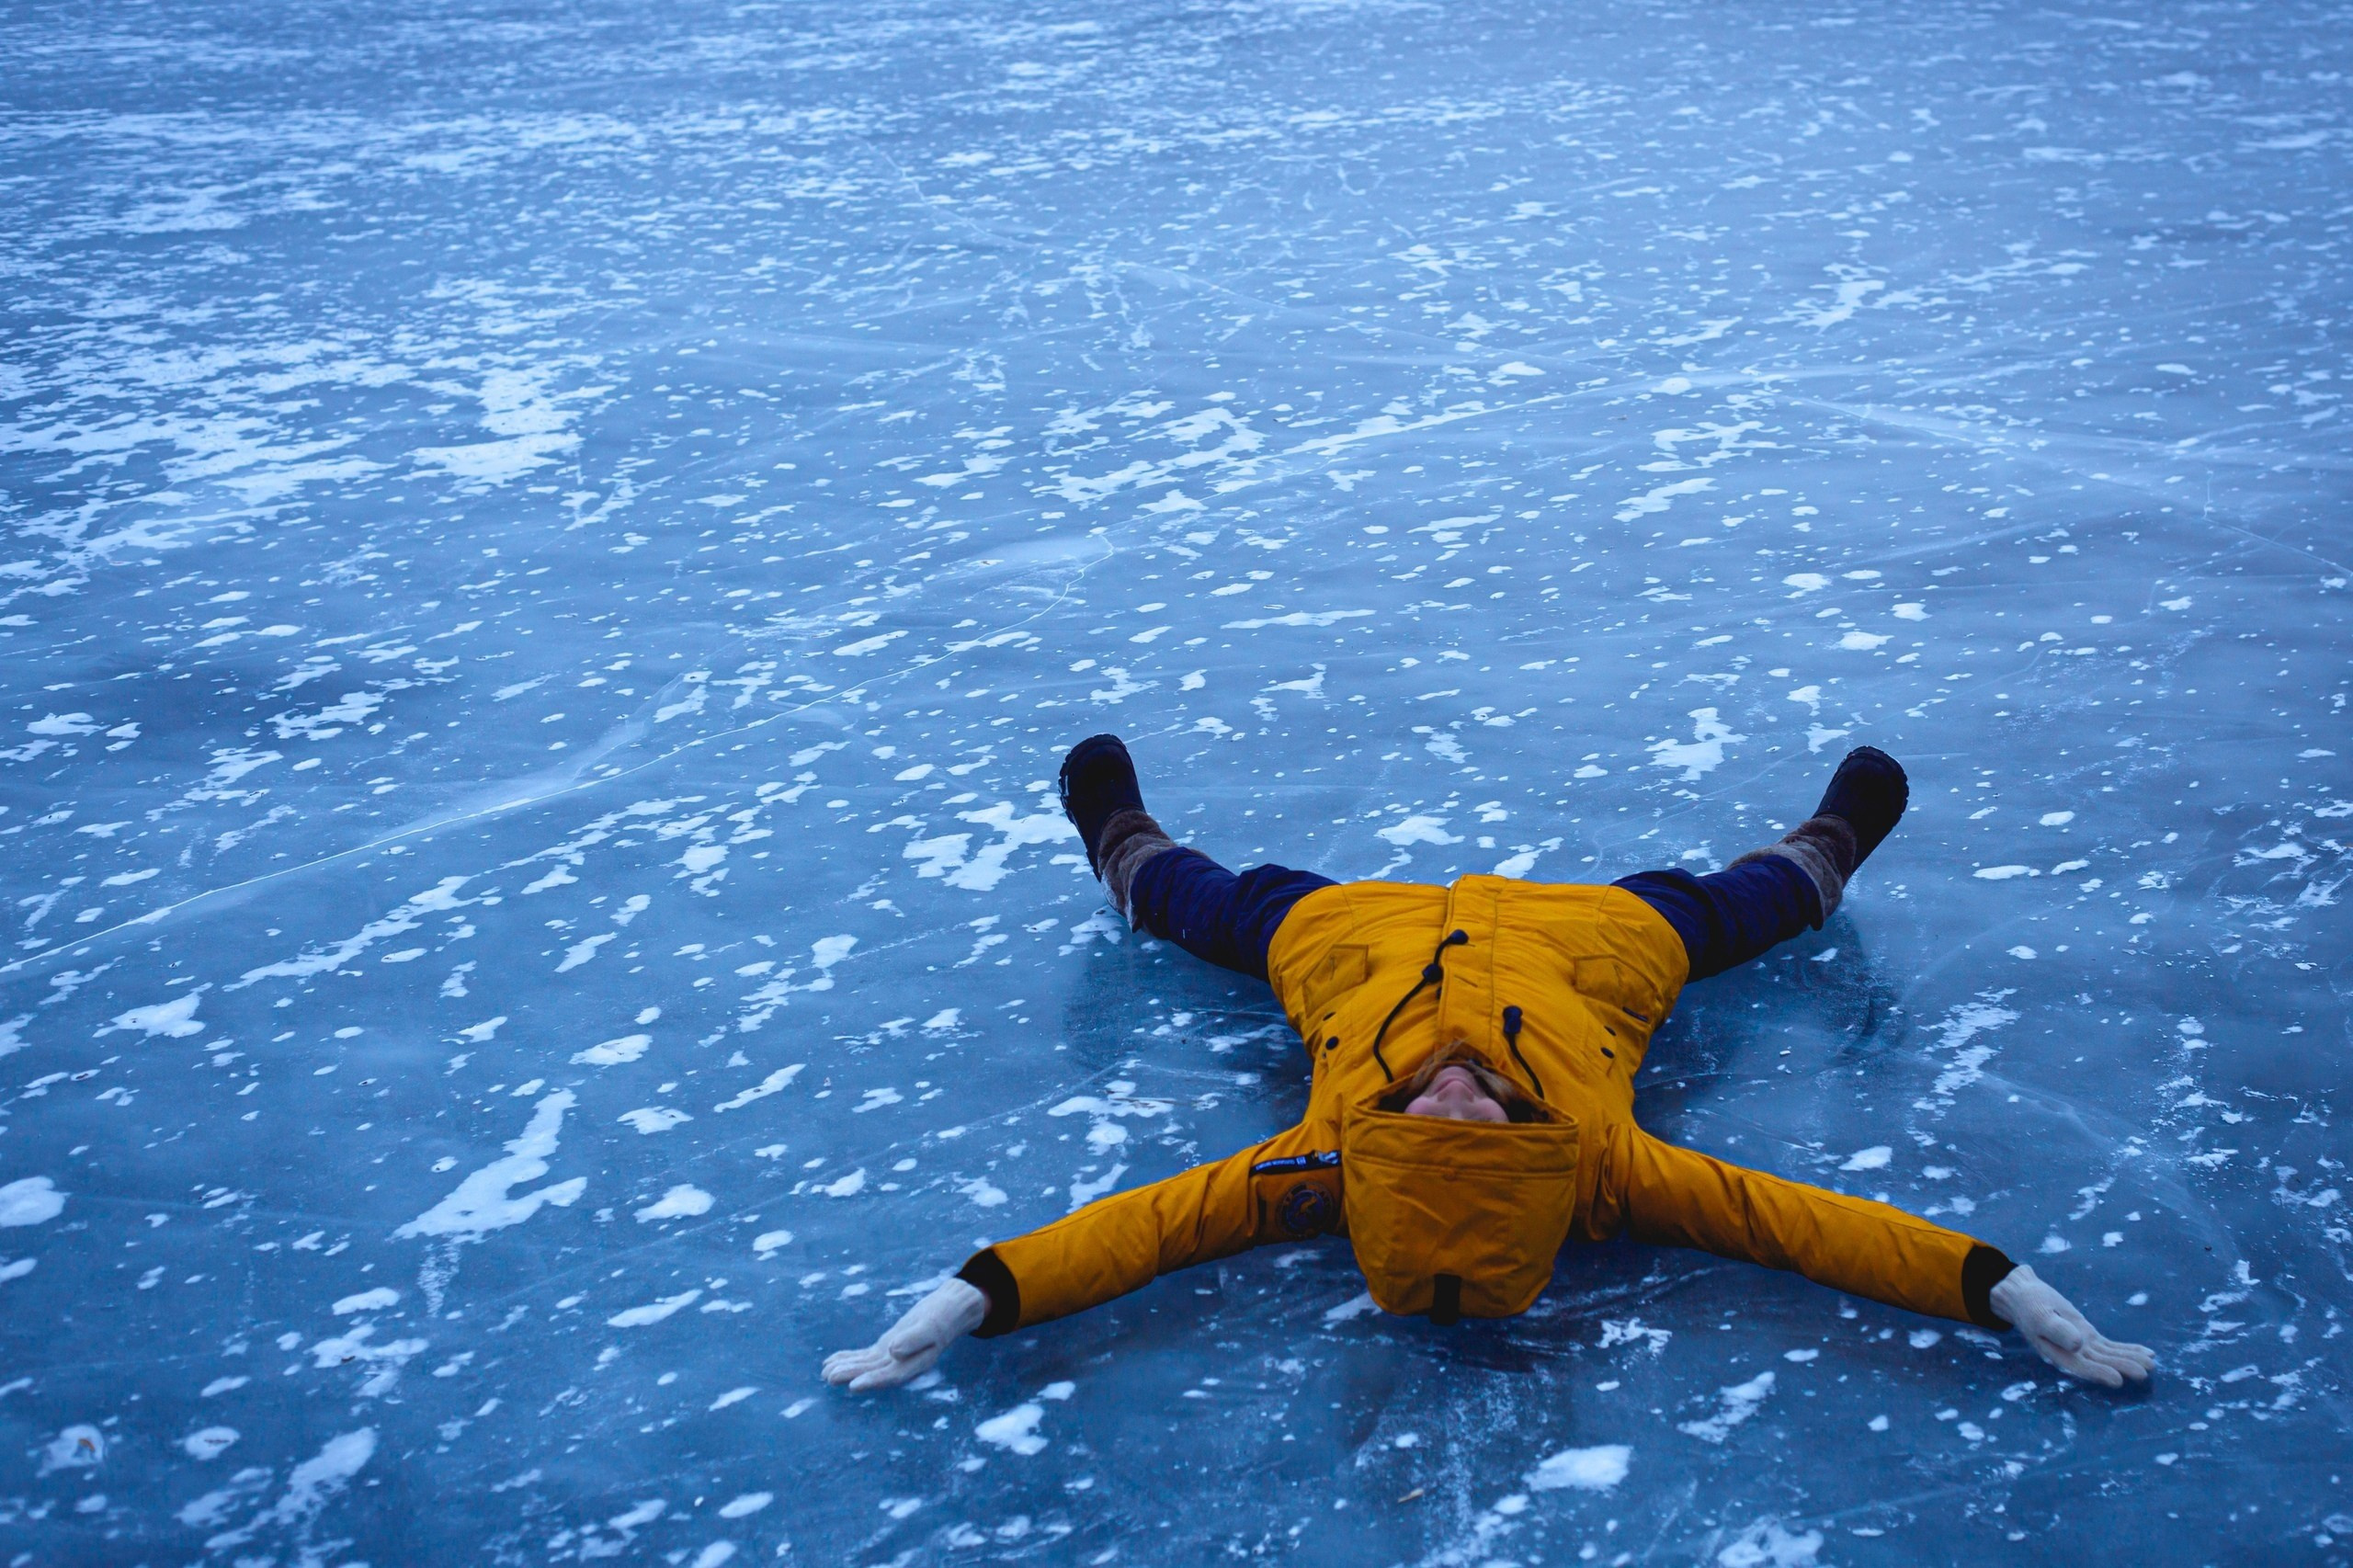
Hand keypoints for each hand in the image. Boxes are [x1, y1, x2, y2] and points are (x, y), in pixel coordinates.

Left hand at [821, 1278, 988, 1391]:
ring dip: (847, 1368)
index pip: (893, 1375)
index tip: (853, 1386)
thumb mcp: (932, 1324)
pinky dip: (851, 1357)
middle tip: (829, 1377)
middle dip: (852, 1375)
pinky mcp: (889, 1348)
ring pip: (868, 1365)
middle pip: (875, 1372)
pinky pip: (867, 1356)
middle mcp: (904, 1363)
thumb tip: (893, 1352)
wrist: (950, 1309)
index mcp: (917, 1362)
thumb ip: (915, 1338)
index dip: (873, 1381)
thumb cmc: (944, 1316)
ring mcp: (895, 1357)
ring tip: (825, 1372)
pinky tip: (834, 1360)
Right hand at [1988, 1265, 2153, 1387]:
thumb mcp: (2040, 1314)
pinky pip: (2110, 1346)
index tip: (2118, 1379)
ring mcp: (2081, 1347)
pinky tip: (2145, 1353)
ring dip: (2129, 1359)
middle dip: (2122, 1367)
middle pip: (2099, 1363)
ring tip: (2151, 1364)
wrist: (2024, 1295)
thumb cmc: (2029, 1304)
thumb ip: (2057, 1329)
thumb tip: (2078, 1345)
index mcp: (2055, 1352)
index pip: (2079, 1366)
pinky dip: (2127, 1349)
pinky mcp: (2088, 1338)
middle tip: (2144, 1372)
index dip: (2099, 1374)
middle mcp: (2071, 1354)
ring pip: (2108, 1356)